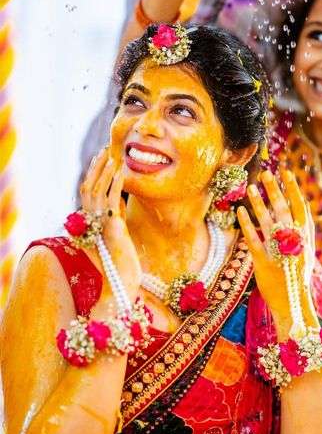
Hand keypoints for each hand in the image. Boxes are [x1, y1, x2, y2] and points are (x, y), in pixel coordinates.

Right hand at [80, 149, 140, 307]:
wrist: (122, 282)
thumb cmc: (121, 261)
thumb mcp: (117, 233)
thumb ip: (115, 217)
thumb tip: (119, 200)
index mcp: (88, 223)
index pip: (87, 193)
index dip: (93, 175)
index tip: (100, 159)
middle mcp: (88, 223)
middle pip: (88, 188)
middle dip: (96, 168)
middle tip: (105, 151)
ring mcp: (98, 226)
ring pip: (97, 192)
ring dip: (105, 172)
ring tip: (113, 156)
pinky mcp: (111, 228)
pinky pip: (111, 202)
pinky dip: (115, 184)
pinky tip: (121, 172)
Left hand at [237, 170, 317, 337]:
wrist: (294, 304)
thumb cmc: (298, 276)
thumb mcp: (306, 250)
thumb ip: (303, 229)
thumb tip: (302, 204)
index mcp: (306, 238)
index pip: (300, 207)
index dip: (293, 189)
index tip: (287, 172)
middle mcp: (293, 243)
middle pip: (283, 210)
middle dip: (275, 189)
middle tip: (267, 172)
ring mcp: (278, 252)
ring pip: (267, 221)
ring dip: (259, 203)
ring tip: (251, 187)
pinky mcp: (263, 262)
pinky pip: (253, 239)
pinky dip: (246, 224)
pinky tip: (240, 211)